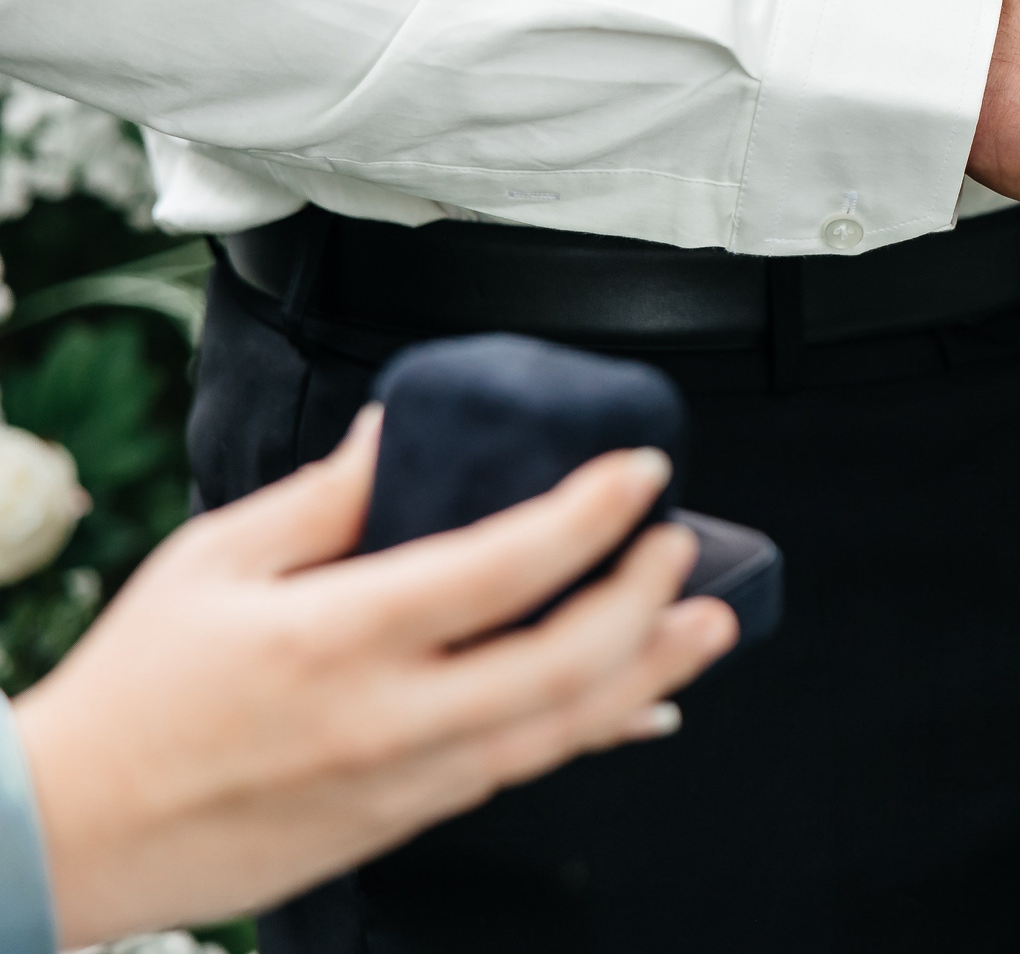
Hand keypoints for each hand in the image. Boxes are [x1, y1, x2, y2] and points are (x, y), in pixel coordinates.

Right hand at [14, 408, 736, 945]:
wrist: (69, 832)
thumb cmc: (136, 688)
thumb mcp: (215, 560)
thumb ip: (327, 496)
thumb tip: (404, 428)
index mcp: (337, 636)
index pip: (502, 567)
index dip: (590, 514)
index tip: (642, 472)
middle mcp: (386, 716)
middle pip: (561, 662)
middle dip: (644, 602)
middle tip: (680, 546)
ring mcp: (403, 779)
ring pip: (560, 730)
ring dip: (650, 673)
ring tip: (709, 624)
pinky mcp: (403, 819)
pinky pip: (523, 773)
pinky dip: (593, 733)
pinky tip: (643, 706)